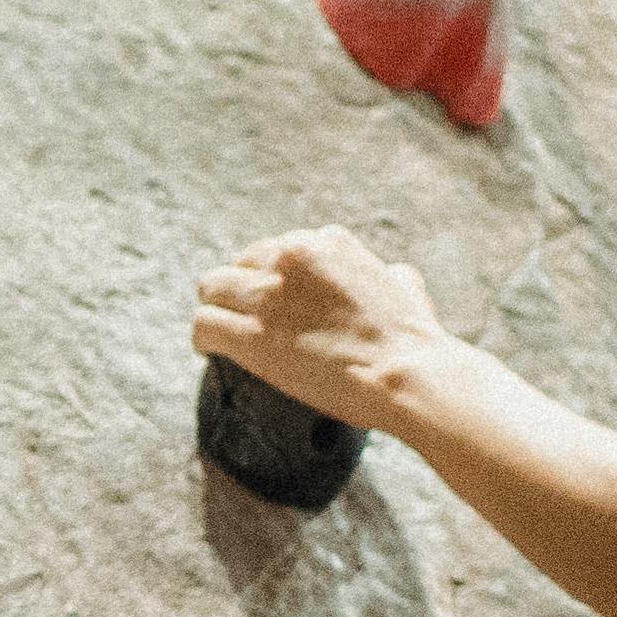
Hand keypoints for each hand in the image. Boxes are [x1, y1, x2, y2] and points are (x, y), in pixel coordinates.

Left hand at [190, 227, 455, 430]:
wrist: (407, 373)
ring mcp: (268, 295)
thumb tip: (393, 275)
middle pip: (241, 263)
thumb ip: (390, 275)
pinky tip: (208, 352)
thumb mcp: (406, 287)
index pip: (282, 248)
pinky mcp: (250, 334)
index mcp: (326, 242)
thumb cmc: (413, 340)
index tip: (276, 296)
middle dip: (241, 287)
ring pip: (212, 288)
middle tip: (243, 314)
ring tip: (218, 330)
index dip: (275, 275)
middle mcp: (291, 257)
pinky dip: (203, 339)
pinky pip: (204, 325)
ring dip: (215, 308)